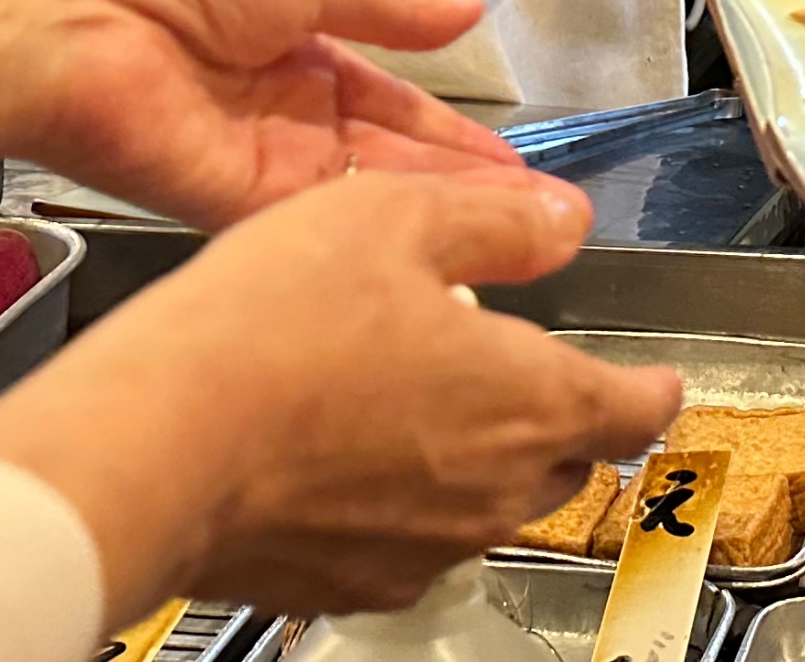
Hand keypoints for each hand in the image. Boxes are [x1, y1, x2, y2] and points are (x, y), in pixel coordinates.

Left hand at [0, 0, 519, 230]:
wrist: (73, 14)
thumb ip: (392, 8)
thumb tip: (467, 11)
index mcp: (299, 51)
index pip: (396, 105)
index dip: (456, 132)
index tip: (515, 162)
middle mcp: (286, 115)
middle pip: (394, 160)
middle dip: (470, 184)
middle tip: (546, 211)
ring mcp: (262, 164)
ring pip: (370, 194)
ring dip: (445, 210)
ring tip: (525, 229)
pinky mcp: (235, 204)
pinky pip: (324, 217)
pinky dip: (387, 224)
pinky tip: (450, 235)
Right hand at [0, 170, 681, 627]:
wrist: (148, 447)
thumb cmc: (270, 332)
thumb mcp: (397, 218)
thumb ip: (497, 219)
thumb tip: (560, 219)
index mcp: (532, 401)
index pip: (642, 410)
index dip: (654, 387)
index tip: (656, 380)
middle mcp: (495, 491)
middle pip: (568, 461)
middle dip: (558, 418)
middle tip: (504, 367)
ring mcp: (424, 550)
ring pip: (487, 507)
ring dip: (473, 460)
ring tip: (407, 399)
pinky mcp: (348, 584)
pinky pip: (406, 544)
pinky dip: (396, 503)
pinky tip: (342, 455)